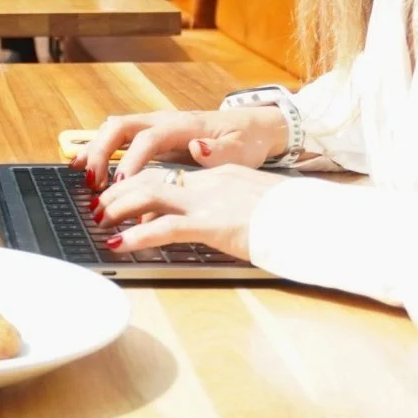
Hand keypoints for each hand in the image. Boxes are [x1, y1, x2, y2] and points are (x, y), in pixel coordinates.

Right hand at [70, 105, 286, 190]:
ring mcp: (153, 125)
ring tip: (83, 178)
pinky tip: (82, 167)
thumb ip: (219, 152)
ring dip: (94, 151)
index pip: (147, 138)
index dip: (131, 160)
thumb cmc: (245, 141)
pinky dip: (97, 150)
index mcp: (183, 126)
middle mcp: (162, 120)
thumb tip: (196, 148)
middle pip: (119, 127)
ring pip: (113, 130)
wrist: (251, 127)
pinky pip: (117, 138)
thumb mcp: (241, 150)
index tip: (120, 183)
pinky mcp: (149, 135)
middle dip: (101, 152)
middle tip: (94, 183)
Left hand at [92, 164, 287, 259]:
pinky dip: (138, 235)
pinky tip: (120, 243)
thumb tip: (217, 220)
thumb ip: (232, 205)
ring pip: (149, 195)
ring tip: (100, 219)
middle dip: (120, 190)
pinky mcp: (213, 224)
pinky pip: (165, 227)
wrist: (318, 219)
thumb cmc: (296, 216)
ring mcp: (210, 201)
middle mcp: (210, 181)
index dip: (141, 182)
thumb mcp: (259, 203)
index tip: (123, 192)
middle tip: (100, 204)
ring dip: (119, 207)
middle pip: (152, 178)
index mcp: (221, 174)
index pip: (171, 173)